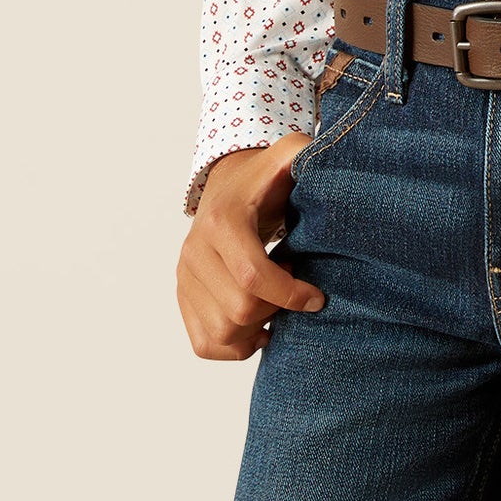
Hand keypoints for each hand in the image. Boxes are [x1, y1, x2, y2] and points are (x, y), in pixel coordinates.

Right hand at [177, 134, 325, 359]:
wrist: (229, 186)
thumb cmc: (264, 178)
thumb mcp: (285, 157)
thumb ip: (301, 153)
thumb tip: (317, 161)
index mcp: (222, 222)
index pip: (252, 276)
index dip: (289, 295)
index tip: (317, 297)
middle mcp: (195, 251)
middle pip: (238, 309)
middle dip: (276, 307)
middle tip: (293, 287)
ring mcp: (185, 277)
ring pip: (221, 332)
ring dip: (256, 328)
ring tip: (276, 303)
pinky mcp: (183, 296)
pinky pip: (204, 343)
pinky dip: (234, 347)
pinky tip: (259, 328)